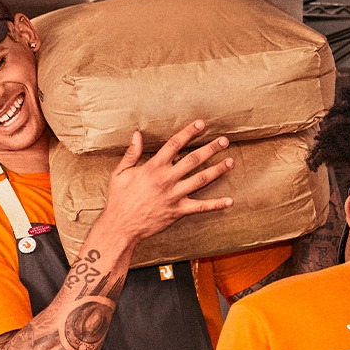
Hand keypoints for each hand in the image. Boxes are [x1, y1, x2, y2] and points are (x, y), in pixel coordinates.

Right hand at [98, 120, 234, 241]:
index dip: (189, 132)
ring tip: (231, 162)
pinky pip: (201, 207)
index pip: (174, 144)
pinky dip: (216, 204)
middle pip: (193, 160)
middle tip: (224, 140)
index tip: (201, 124)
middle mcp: (166, 179)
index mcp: (153, 168)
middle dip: (210, 148)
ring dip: (217, 170)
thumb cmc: (119, 199)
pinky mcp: (178, 211)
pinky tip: (230, 201)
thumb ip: (131, 153)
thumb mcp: (120, 173)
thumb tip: (137, 134)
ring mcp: (174, 195)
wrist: (121, 226)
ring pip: (201, 180)